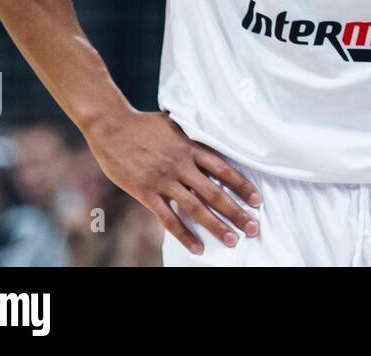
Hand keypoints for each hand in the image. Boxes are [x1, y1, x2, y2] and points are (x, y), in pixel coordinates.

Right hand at [84, 109, 261, 254]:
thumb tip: (211, 134)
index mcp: (191, 148)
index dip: (242, 185)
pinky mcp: (146, 192)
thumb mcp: (175, 124)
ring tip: (232, 240)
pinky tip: (197, 247)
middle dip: (236, 211)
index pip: (224, 169)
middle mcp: (182, 165)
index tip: (258, 200)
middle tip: (253, 228)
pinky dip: (184, 234)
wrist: (112, 126)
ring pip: (196, 207)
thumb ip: (193, 136)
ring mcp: (164, 180)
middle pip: (215, 192)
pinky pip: (168, 218)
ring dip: (216, 226)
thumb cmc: (144, 124)